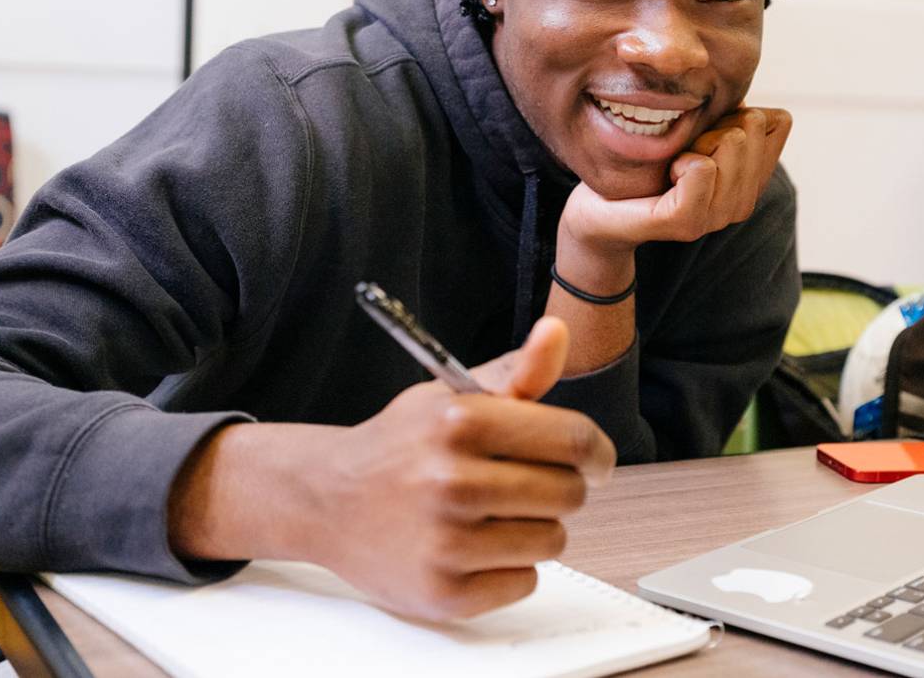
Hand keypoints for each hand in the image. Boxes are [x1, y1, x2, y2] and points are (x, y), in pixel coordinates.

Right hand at [168, 317, 616, 619]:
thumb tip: (558, 331)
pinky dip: (509, 568)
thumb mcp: (452, 398)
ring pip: (553, 540)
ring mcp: (446, 543)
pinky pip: (524, 582)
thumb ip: (517, 373)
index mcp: (459, 423)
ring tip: (491, 516)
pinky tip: (473, 548)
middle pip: (569, 493)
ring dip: (533, 529)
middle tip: (523, 485)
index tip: (595, 462)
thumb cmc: (401, 447)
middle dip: (558, 488)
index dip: (597, 452)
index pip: (574, 440)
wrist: (326, 501)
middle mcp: (452, 482)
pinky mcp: (444, 593)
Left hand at [559, 106, 792, 258]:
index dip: (738, 111)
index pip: (778, 121)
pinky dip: (681, 160)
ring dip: (694, 141)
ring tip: (671, 165)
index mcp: (751, 180)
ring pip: (732, 141)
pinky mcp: (687, 222)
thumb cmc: (644, 163)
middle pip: (752, 124)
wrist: (597, 210)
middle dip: (713, 124)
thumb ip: (724, 111)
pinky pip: (703, 168)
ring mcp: (717, 216)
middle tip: (682, 150)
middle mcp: (743, 202)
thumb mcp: (694, 129)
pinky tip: (666, 175)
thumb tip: (738, 84)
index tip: (704, 131)